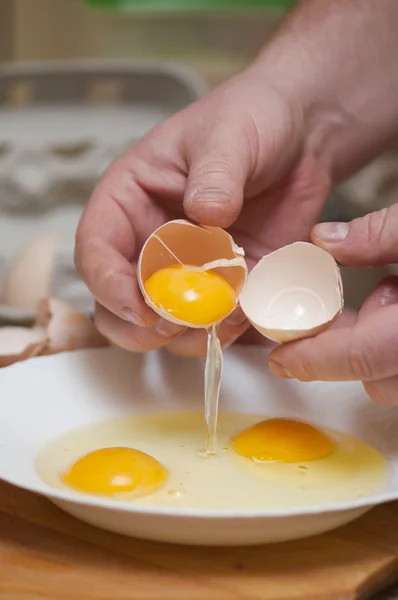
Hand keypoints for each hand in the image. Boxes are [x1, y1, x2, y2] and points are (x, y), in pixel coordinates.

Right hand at [75, 71, 329, 357]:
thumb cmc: (250, 118)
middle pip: (117, 301)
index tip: (137, 307)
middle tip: (172, 326)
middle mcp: (149, 240)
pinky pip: (213, 322)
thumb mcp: (228, 135)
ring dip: (186, 334)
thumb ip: (215, 175)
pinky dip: (223, 330)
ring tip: (222, 319)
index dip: (107, 284)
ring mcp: (188, 268)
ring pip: (163, 324)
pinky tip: (246, 316)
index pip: (96, 249)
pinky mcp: (226, 283)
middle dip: (139, 324)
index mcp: (130, 199)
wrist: (301, 135)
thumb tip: (205, 216)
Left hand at [268, 205, 397, 404]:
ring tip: (381, 293)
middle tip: (327, 317)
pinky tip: (395, 298)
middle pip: (377, 380)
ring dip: (372, 350)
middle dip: (342, 355)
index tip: (279, 359)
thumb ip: (382, 233)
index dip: (313, 360)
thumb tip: (323, 241)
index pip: (361, 357)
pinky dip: (392, 346)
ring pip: (393, 380)